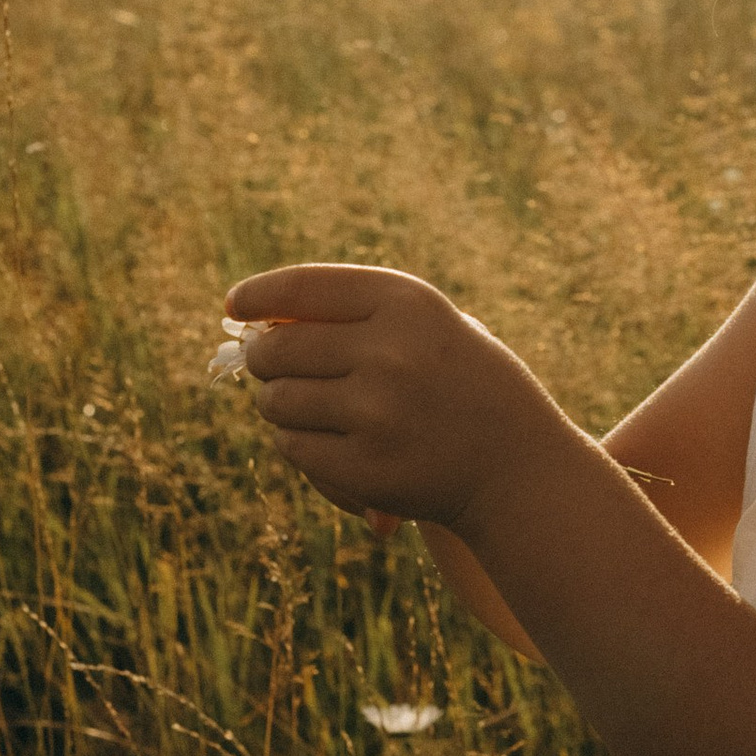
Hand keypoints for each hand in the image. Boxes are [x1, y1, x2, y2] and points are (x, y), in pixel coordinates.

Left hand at [223, 262, 508, 526]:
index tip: (236, 304)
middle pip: (277, 349)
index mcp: (407, 302)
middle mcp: (390, 352)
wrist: (519, 467)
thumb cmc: (462, 384)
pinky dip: (300, 445)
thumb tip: (257, 324)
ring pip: (276, 401)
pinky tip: (333, 444)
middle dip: (264, 359)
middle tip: (270, 367)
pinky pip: (292, 447)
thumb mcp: (426, 327)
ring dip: (280, 404)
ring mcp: (376, 413)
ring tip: (312, 408)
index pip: (303, 287)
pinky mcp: (364, 468)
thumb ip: (353, 315)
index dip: (259, 295)